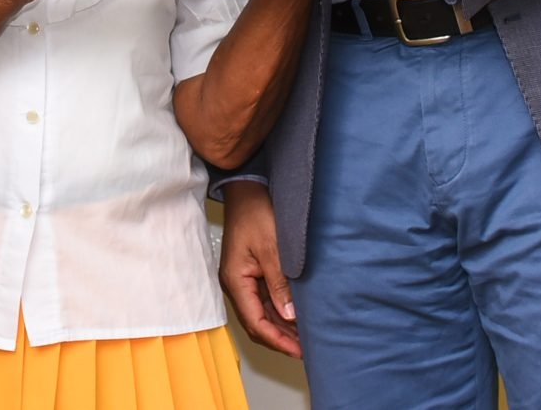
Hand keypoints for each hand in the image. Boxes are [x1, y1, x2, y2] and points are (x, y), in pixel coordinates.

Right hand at [220, 182, 298, 356]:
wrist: (247, 189)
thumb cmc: (255, 212)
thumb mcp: (272, 248)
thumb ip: (279, 284)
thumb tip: (289, 316)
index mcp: (235, 280)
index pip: (255, 322)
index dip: (277, 340)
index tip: (298, 351)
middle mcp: (236, 284)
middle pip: (257, 322)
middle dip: (280, 338)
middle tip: (305, 350)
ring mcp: (242, 278)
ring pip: (261, 313)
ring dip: (280, 327)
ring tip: (304, 338)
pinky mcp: (251, 272)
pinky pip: (264, 300)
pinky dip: (279, 311)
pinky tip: (295, 316)